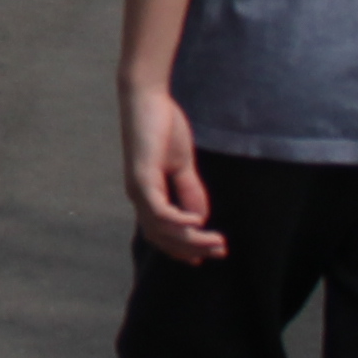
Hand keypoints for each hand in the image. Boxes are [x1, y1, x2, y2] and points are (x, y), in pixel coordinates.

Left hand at [120, 86, 224, 264]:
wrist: (146, 99)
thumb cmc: (161, 127)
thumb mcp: (181, 164)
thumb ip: (188, 190)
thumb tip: (200, 218)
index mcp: (147, 194)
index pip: (160, 233)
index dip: (181, 249)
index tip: (205, 258)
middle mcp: (138, 196)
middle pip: (161, 237)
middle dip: (191, 249)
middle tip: (220, 252)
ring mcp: (138, 187)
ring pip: (161, 228)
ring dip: (190, 239)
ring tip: (216, 241)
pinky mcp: (141, 175)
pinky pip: (157, 209)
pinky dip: (176, 220)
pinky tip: (197, 222)